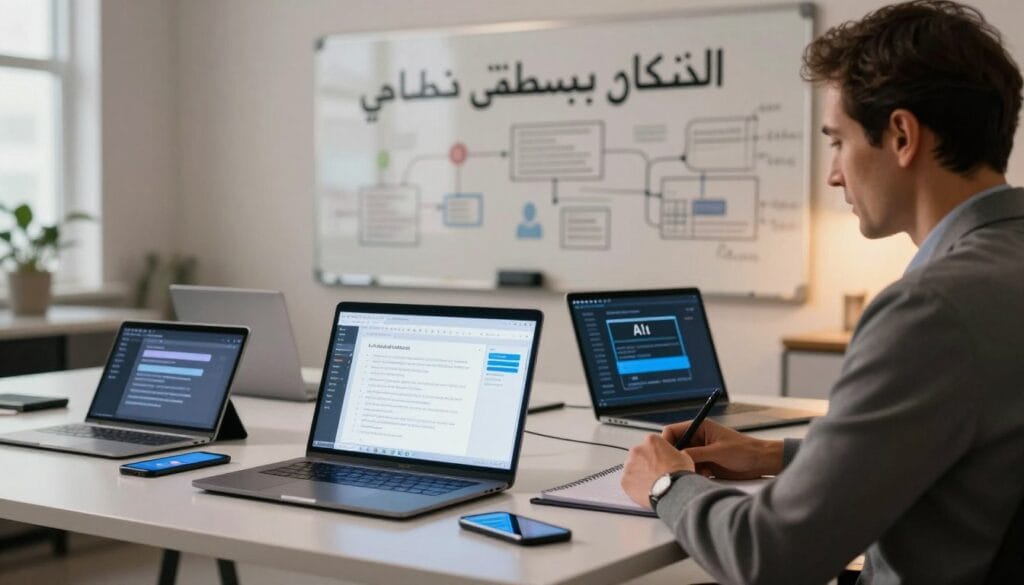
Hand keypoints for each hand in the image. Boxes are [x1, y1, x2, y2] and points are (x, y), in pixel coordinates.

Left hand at [621, 434, 695, 508]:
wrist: (673, 491)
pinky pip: (628, 481)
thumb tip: (675, 455)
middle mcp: (637, 450)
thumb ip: (675, 453)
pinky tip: (645, 490)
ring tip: (652, 483)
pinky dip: (634, 486)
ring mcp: (629, 465)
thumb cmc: (678, 475)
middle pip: (639, 455)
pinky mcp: (624, 480)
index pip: (650, 444)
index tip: (659, 460)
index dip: (656, 453)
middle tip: (656, 473)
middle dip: (646, 463)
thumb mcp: (684, 457)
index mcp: (651, 440)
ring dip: (639, 474)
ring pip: (632, 468)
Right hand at [662, 419, 782, 479]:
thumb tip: (676, 457)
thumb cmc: (744, 451)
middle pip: (675, 447)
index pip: (673, 431)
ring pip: (682, 460)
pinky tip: (701, 477)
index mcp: (699, 427)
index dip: (666, 442)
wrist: (761, 463)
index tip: (664, 455)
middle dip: (674, 458)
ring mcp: (701, 452)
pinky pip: (691, 469)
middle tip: (675, 468)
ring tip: (693, 473)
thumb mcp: (717, 451)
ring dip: (684, 467)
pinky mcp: (705, 464)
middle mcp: (697, 439)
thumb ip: (695, 453)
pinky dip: (692, 474)